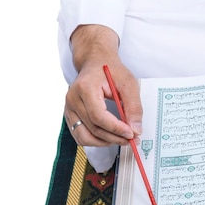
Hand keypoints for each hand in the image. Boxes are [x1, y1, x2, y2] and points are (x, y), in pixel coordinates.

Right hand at [64, 25, 142, 146]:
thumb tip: (136, 130)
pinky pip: (80, 136)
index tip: (131, 133)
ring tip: (122, 139)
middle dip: (115, 137)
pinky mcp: (70, 115)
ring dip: (105, 142)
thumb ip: (134, 106)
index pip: (98, 116)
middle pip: (93, 128)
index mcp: (85, 88)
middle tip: (132, 139)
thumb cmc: (110, 70)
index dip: (115, 128)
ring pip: (85, 137)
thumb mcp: (128, 83)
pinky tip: (110, 137)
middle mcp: (72, 99)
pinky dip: (96, 141)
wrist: (95, 63)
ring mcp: (69, 108)